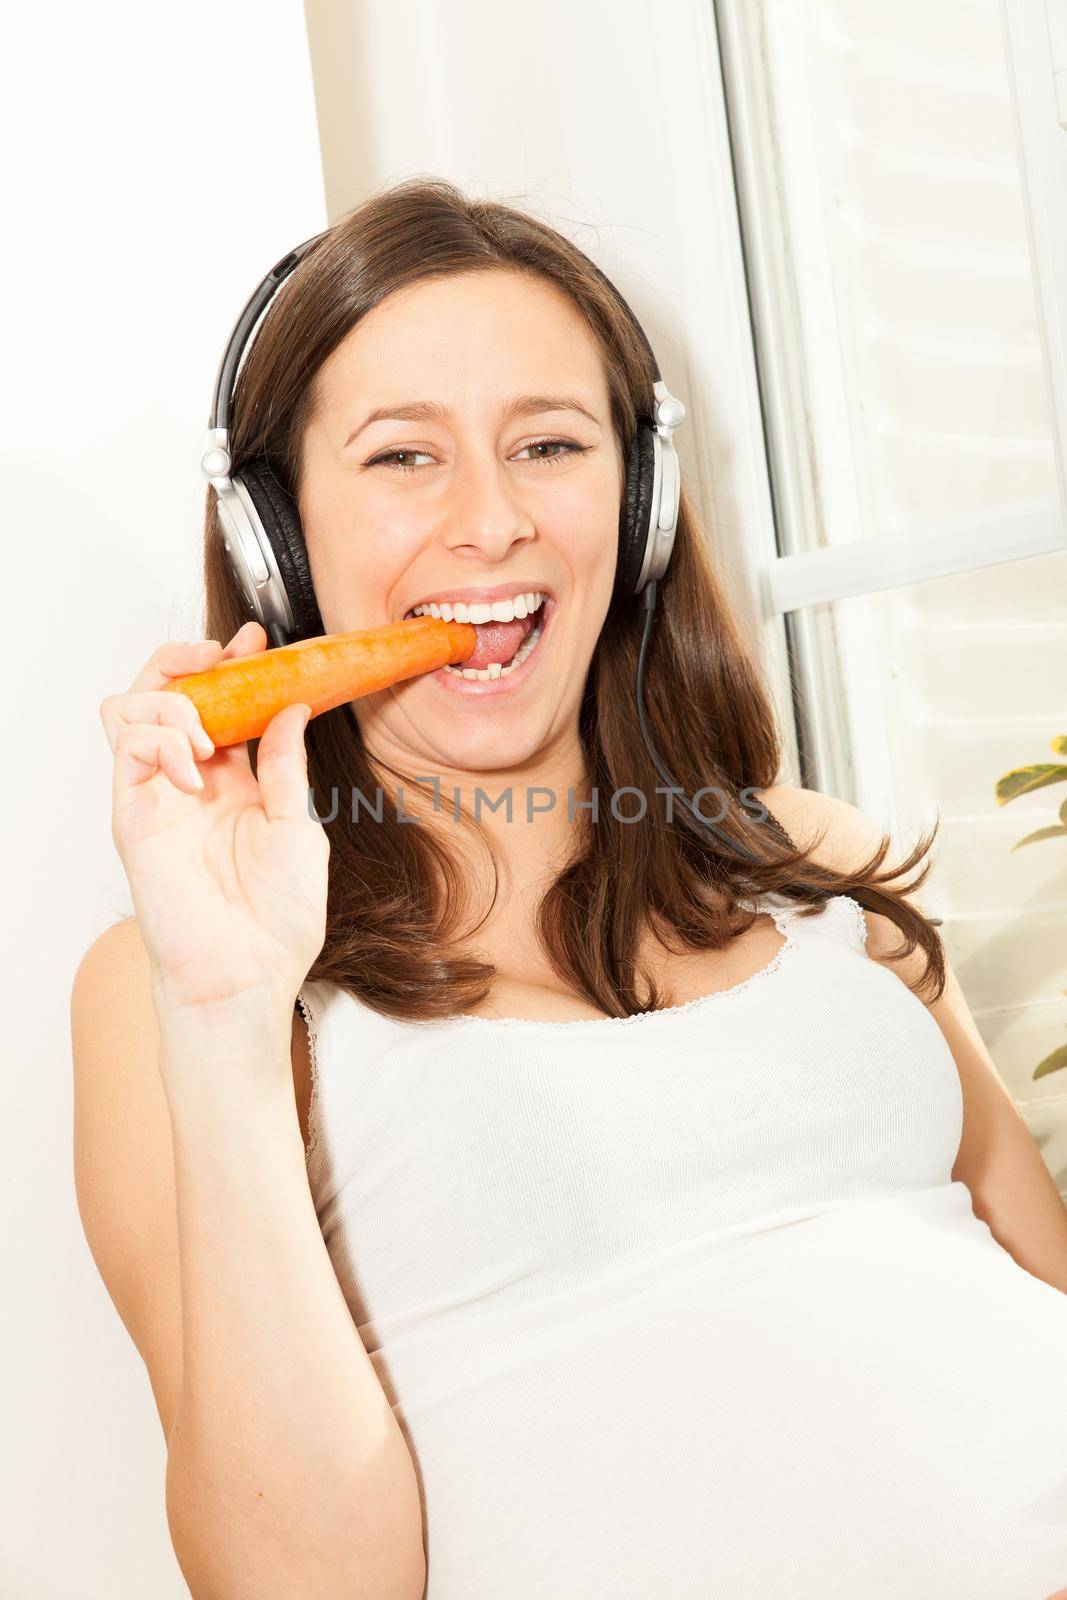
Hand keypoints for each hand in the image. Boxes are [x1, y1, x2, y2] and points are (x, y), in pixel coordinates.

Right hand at [100, 621, 329, 1024]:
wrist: (249, 976)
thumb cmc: (277, 919)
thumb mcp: (299, 828)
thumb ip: (287, 767)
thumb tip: (289, 708)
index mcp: (234, 781)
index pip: (219, 704)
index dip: (233, 667)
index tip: (258, 643)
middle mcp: (191, 782)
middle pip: (162, 693)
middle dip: (185, 660)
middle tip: (220, 656)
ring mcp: (158, 797)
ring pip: (129, 710)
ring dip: (168, 698)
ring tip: (206, 733)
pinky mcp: (134, 817)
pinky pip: (126, 750)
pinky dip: (157, 737)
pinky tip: (191, 763)